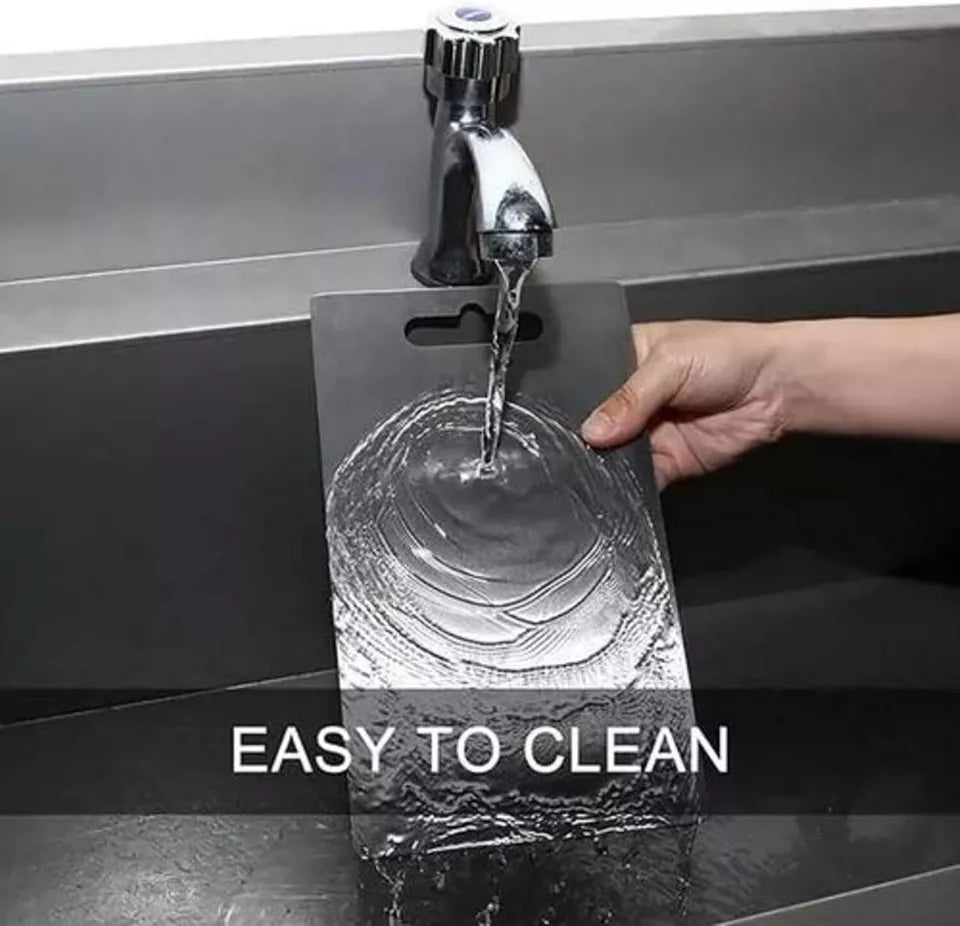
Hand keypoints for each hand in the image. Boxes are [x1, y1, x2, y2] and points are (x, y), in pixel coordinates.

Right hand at [581, 320, 789, 487]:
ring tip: (590, 465)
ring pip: (612, 454)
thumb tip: (592, 432)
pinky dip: (629, 486)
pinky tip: (616, 483)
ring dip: (605, 462)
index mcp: (623, 359)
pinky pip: (638, 479)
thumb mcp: (669, 363)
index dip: (570, 399)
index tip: (551, 416)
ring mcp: (645, 432)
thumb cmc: (727, 354)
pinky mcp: (664, 462)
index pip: (584, 382)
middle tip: (571, 445)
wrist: (777, 388)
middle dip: (586, 435)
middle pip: (595, 422)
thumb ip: (629, 399)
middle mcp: (629, 398)